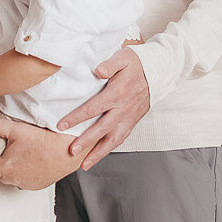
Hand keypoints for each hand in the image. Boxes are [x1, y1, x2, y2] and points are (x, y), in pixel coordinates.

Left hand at [0, 116, 81, 189]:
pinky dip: (26, 175)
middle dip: (0, 167)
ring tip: (22, 157)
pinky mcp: (37, 186)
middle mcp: (14, 179)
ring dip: (13, 171)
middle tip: (8, 154)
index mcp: (5, 167)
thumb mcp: (16, 129)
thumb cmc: (43, 140)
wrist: (66, 150)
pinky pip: (25, 182)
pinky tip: (32, 163)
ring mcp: (26, 184)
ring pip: (12, 180)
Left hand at [58, 45, 149, 169]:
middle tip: (72, 151)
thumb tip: (99, 70)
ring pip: (113, 139)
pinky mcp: (132, 122)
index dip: (76, 118)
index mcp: (117, 93)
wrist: (160, 71)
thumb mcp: (124, 57)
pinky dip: (109, 149)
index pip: (93, 108)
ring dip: (98, 153)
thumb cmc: (138, 63)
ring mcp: (128, 117)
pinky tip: (98, 156)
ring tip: (84, 164)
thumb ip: (110, 64)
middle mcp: (123, 109)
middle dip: (86, 141)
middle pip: (102, 129)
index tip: (61, 125)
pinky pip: (120, 139)